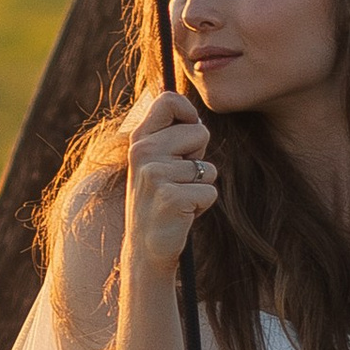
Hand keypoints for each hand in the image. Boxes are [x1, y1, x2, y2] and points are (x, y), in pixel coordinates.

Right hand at [122, 87, 217, 272]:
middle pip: (200, 132)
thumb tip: (194, 115)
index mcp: (139, 140)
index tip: (189, 133)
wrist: (145, 248)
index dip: (188, 113)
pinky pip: (210, 191)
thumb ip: (169, 136)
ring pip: (208, 168)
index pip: (169, 101)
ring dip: (200, 186)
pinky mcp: (171, 198)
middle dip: (198, 157)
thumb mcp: (156, 163)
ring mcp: (155, 175)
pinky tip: (182, 214)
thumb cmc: (159, 201)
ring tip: (178, 199)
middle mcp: (143, 153)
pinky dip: (202, 205)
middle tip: (178, 180)